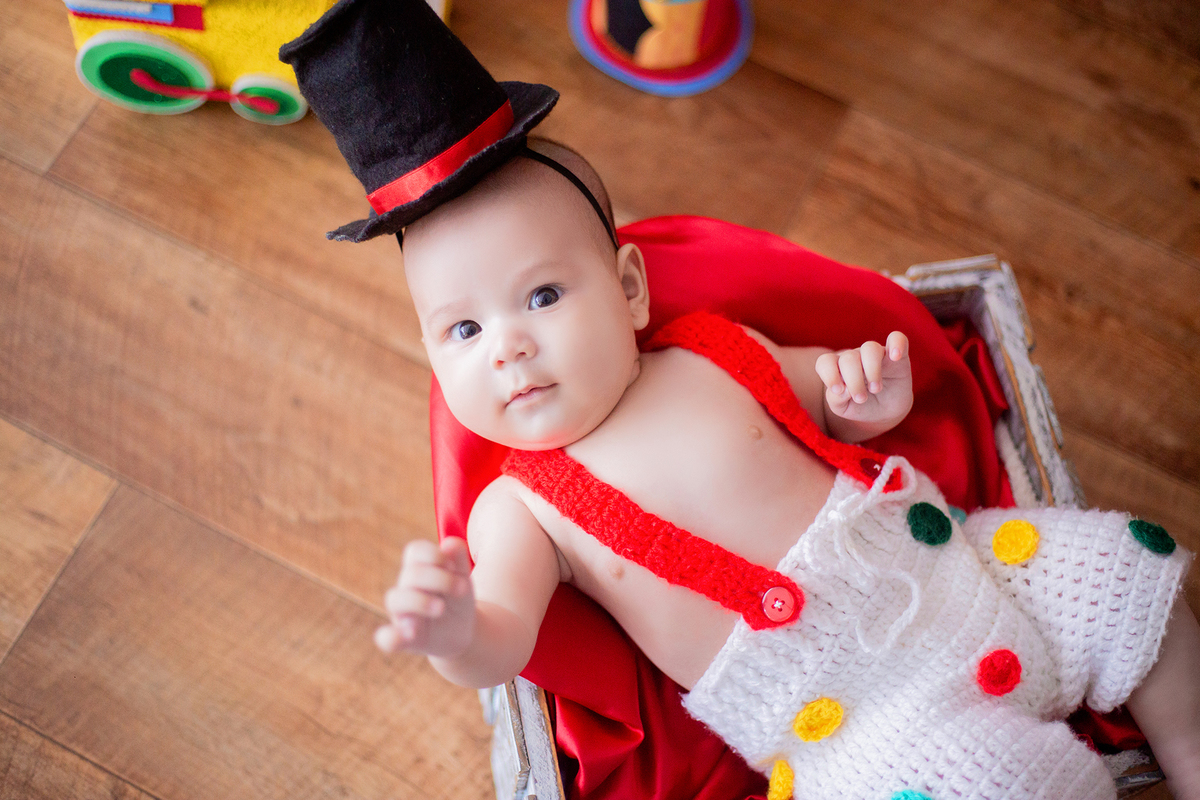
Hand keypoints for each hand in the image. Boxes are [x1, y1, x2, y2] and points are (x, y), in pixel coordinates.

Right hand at [375, 536, 474, 658]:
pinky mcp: (404, 639)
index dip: (434, 554)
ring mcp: (402, 613)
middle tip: (463, 589)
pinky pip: (386, 638)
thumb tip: (449, 544)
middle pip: (411, 574)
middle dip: (440, 579)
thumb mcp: (463, 579)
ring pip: (396, 600)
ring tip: (441, 608)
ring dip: (420, 601)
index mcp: (419, 568)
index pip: (415, 551)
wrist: (463, 632)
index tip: (453, 566)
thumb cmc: (458, 599)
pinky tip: (409, 634)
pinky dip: (391, 637)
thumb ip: (459, 560)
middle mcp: (406, 588)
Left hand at [815, 332, 911, 427]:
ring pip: (870, 348)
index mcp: (837, 368)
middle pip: (848, 358)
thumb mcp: (843, 408)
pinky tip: (895, 356)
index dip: (829, 374)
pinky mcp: (898, 356)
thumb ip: (836, 399)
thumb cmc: (859, 407)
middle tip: (861, 399)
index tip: (838, 391)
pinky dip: (896, 344)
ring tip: (876, 389)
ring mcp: (877, 355)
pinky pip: (897, 338)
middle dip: (853, 381)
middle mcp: (855, 357)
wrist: (885, 412)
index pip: (825, 362)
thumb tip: (844, 389)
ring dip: (872, 370)